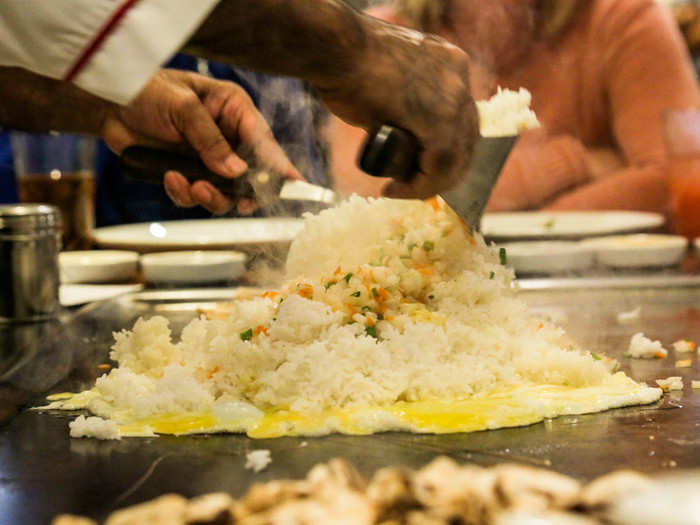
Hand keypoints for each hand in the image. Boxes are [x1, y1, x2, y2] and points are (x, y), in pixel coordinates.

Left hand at [101, 69, 300, 213]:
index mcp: (233, 110)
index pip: (263, 141)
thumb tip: (236, 173)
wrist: (106, 103)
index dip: (279, 165)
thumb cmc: (145, 90)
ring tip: (192, 184)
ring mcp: (208, 158)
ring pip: (225, 192)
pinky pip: (196, 196)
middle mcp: (226, 137)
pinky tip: (170, 178)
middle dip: (243, 190)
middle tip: (240, 199)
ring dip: (211, 196)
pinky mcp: (187, 173)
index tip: (295, 184)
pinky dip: (184, 193)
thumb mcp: (182, 108)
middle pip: (250, 174)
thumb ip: (210, 140)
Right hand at [319, 19, 478, 198]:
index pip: (460, 120)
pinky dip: (420, 185)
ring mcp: (453, 96)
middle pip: (464, 140)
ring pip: (455, 157)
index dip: (443, 152)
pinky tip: (396, 189)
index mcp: (450, 64)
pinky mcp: (440, 117)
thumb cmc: (345, 62)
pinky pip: (440, 164)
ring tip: (398, 190)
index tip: (418, 170)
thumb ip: (403, 100)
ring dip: (428, 183)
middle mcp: (458, 78)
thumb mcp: (387, 80)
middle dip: (440, 172)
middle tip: (409, 186)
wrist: (333, 48)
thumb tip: (398, 129)